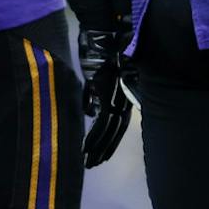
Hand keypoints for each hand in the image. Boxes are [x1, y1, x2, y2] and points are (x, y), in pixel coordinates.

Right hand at [78, 23, 133, 168]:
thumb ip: (95, 99)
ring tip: (88, 162)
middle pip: (114, 133)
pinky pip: (100, 124)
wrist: (107, 43)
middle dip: (103, 150)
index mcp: (122, 100)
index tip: (103, 156)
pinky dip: (93, 138)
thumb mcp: (99, 82)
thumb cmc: (103, 59)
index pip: (118, 127)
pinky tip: (86, 149)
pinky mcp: (107, 99)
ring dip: (96, 149)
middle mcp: (121, 103)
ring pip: (107, 133)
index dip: (110, 142)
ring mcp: (115, 102)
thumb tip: (90, 113)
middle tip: (93, 165)